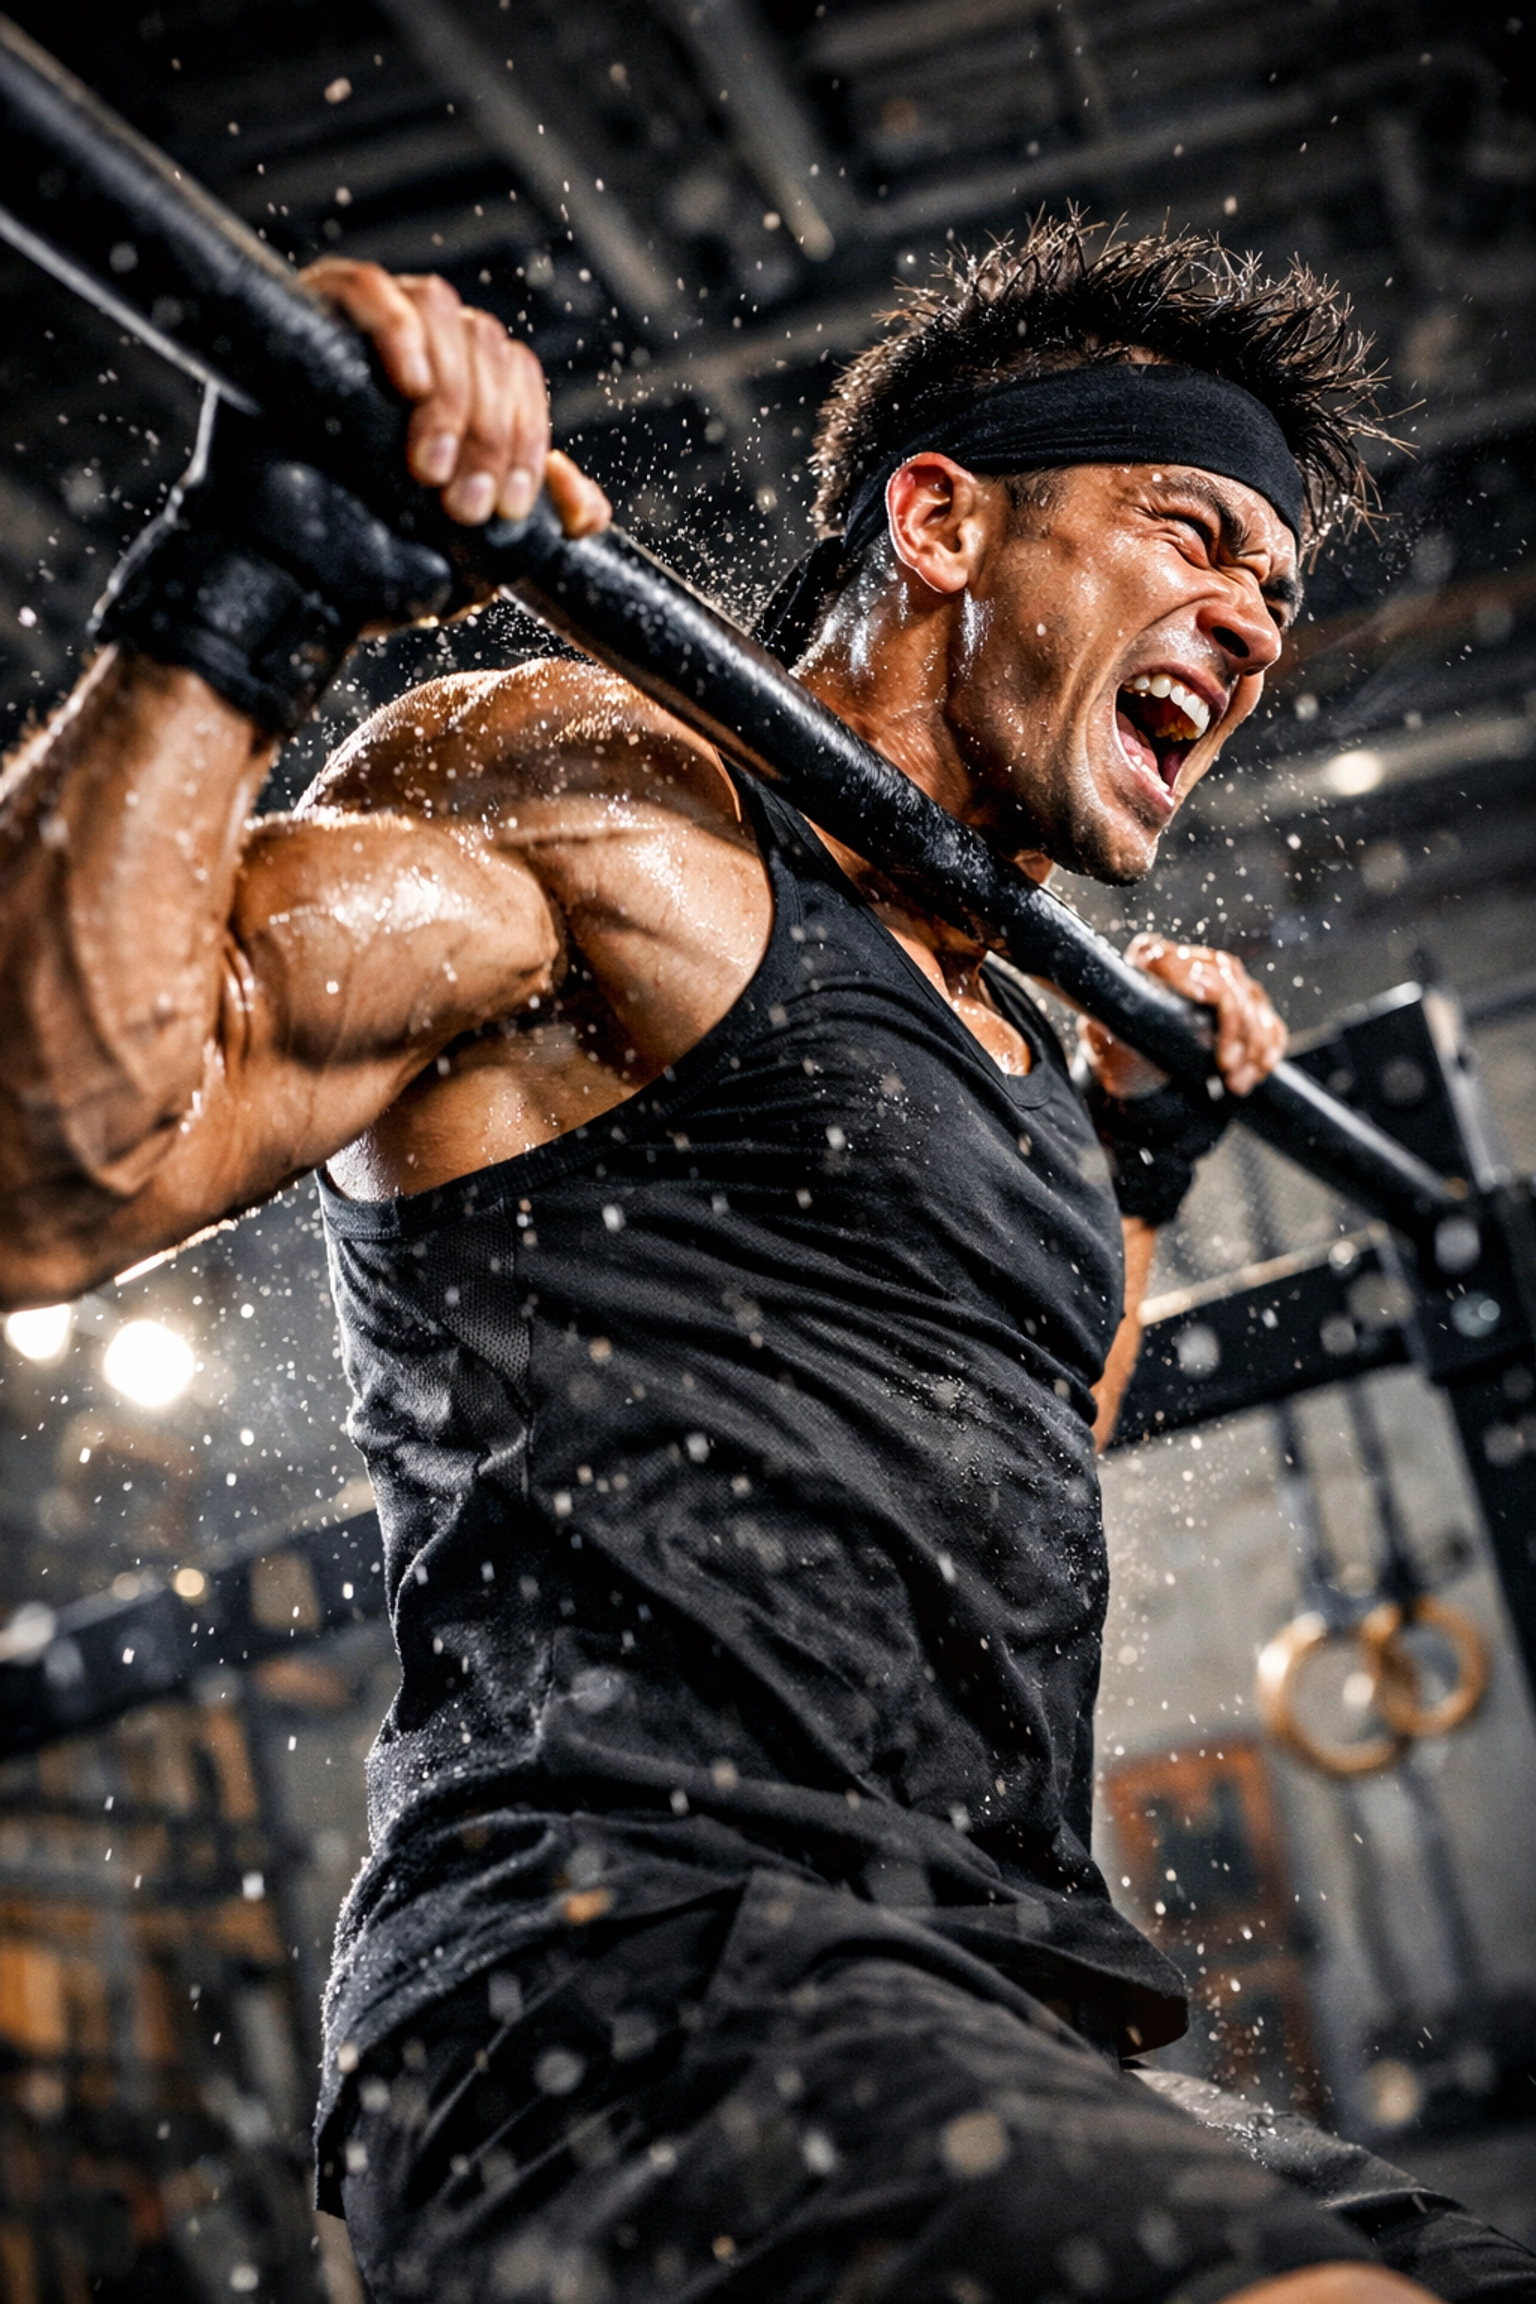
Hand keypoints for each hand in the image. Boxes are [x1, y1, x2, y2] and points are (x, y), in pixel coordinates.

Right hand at [298, 259, 610, 536]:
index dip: (526, 443)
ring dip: (449, 395)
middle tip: (464, 504)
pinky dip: (395, 330)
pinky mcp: (319, 305)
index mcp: (469, 376)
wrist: (280, 561)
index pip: (519, 379)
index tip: (508, 508)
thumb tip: (589, 513)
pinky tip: (408, 384)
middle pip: (488, 349)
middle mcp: (431, 337)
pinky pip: (368, 288)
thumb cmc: (371, 542)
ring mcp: (375, 315)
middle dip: (487, 436)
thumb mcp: (462, 538)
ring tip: (428, 467)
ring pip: (441, 312)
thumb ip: (529, 511)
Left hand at [1081, 933, 1286, 1099]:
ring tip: (1237, 1081)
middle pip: (1228, 981)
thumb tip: (1107, 1030)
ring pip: (1253, 1002)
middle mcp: (1192, 962)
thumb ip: (1104, 1031)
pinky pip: (1268, 1021)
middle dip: (1234, 1025)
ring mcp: (1223, 983)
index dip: (1194, 975)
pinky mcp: (1244, 1008)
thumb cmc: (1116, 1050)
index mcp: (1152, 958)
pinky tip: (1261, 1068)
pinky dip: (1270, 1045)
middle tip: (1226, 1064)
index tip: (1200, 995)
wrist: (1135, 1069)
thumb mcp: (1103, 1040)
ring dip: (1253, 1044)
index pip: (1180, 959)